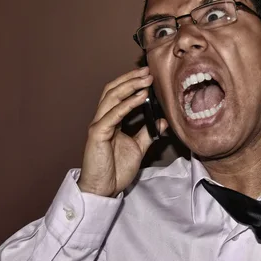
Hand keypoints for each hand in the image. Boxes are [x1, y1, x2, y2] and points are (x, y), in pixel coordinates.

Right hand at [78, 66, 167, 196]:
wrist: (104, 188)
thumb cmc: (116, 169)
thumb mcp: (138, 147)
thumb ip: (148, 132)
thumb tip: (162, 120)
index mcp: (110, 120)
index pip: (118, 94)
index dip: (131, 82)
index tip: (148, 75)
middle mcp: (102, 119)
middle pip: (113, 90)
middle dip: (131, 79)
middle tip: (148, 71)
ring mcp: (98, 125)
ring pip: (111, 98)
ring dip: (129, 86)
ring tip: (145, 79)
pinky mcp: (97, 134)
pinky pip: (112, 115)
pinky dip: (126, 104)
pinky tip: (139, 97)